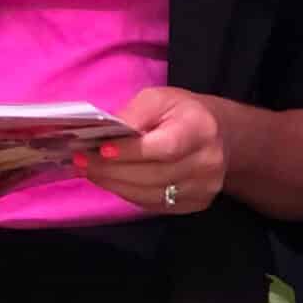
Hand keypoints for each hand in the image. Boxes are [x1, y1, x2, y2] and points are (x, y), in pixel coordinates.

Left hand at [76, 86, 227, 214]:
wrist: (220, 135)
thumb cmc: (183, 113)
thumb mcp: (159, 98)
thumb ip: (134, 113)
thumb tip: (105, 134)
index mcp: (200, 129)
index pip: (163, 148)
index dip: (130, 152)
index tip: (101, 149)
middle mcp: (207, 162)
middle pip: (153, 175)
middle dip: (113, 170)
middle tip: (83, 162)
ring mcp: (204, 187)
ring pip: (150, 194)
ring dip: (115, 185)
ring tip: (90, 172)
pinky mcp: (196, 203)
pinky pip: (154, 204)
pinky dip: (128, 194)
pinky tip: (112, 181)